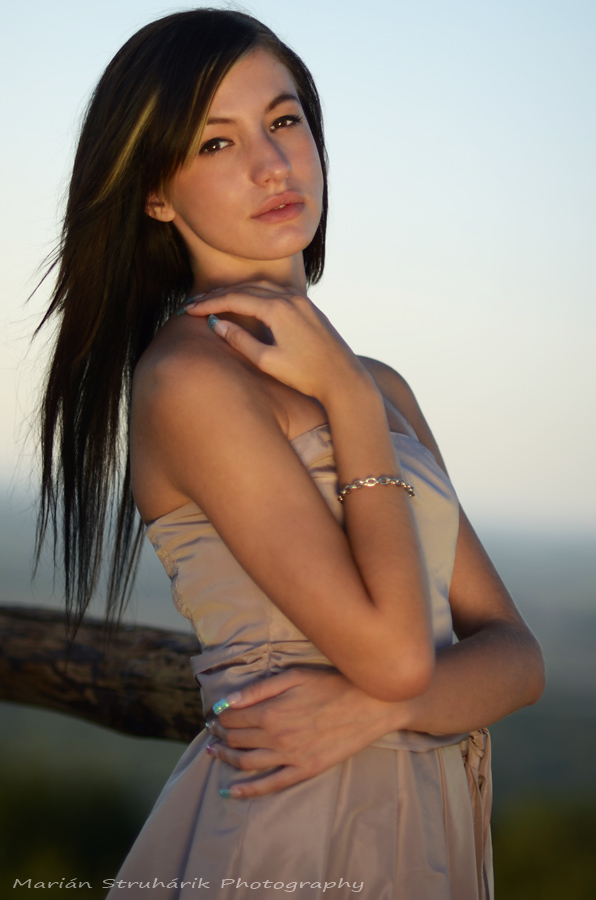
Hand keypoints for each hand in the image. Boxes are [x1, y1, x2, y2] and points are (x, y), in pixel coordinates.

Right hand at [182, 281, 368, 404]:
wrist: (342, 378)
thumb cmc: (305, 375)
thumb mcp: (267, 361)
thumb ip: (240, 340)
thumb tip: (216, 324)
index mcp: (278, 309)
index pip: (235, 299)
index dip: (209, 304)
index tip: (188, 310)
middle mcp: (290, 298)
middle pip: (246, 289)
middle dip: (218, 295)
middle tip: (195, 304)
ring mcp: (301, 301)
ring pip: (261, 287)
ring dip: (237, 292)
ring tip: (215, 301)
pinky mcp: (308, 308)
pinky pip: (276, 292)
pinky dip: (255, 293)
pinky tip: (246, 301)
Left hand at [206, 668, 404, 797]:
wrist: (371, 705)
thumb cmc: (332, 684)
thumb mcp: (294, 677)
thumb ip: (258, 690)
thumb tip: (226, 702)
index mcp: (272, 711)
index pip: (232, 717)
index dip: (219, 717)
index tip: (213, 715)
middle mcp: (277, 737)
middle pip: (237, 739)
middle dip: (219, 736)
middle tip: (212, 732)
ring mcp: (291, 757)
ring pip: (247, 763)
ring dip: (226, 759)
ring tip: (215, 753)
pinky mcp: (306, 770)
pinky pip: (271, 784)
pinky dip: (248, 790)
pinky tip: (232, 792)